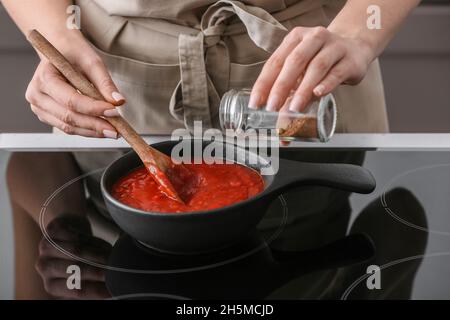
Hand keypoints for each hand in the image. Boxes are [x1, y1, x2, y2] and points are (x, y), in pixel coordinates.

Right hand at [25, 34, 125, 137]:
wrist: (60, 52)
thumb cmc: (74, 54)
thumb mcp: (92, 62)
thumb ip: (105, 82)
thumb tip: (118, 102)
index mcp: (44, 77)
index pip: (71, 100)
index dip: (93, 109)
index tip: (114, 112)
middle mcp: (37, 95)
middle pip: (69, 117)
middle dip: (96, 125)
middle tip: (117, 130)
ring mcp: (39, 107)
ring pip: (68, 127)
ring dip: (93, 131)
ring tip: (113, 131)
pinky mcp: (46, 116)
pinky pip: (68, 128)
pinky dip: (87, 130)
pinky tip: (102, 129)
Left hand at [35, 215, 111, 298]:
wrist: (68, 234)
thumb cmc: (80, 261)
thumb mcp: (81, 278)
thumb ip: (91, 286)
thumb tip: (110, 296)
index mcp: (51, 285)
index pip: (76, 290)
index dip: (97, 291)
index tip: (113, 290)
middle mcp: (43, 267)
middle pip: (75, 270)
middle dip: (100, 271)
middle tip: (117, 272)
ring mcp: (45, 247)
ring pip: (76, 251)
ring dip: (99, 255)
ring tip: (114, 258)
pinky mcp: (52, 230)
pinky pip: (76, 235)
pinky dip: (94, 241)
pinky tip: (105, 246)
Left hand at [250, 26, 373, 111]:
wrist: (356, 47)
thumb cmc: (322, 61)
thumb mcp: (303, 70)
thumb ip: (291, 91)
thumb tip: (279, 122)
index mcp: (295, 39)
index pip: (275, 62)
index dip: (263, 84)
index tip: (255, 104)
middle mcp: (314, 39)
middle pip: (294, 62)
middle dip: (281, 87)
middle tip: (272, 107)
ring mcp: (335, 47)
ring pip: (317, 67)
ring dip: (303, 89)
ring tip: (294, 108)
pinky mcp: (351, 60)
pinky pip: (337, 72)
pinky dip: (327, 83)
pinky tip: (318, 94)